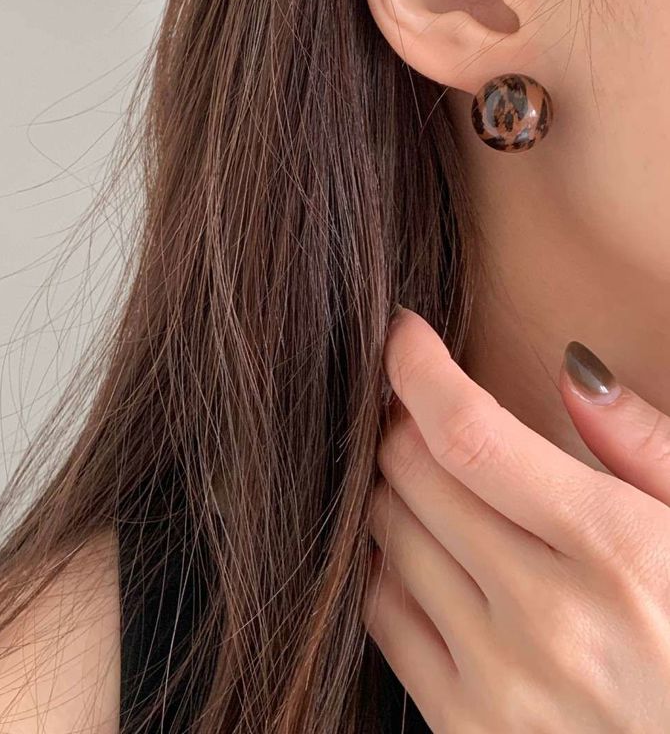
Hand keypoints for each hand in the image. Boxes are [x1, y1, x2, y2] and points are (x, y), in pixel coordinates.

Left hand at [362, 306, 669, 732]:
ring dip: (398, 490)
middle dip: (406, 421)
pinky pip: (383, 617)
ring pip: (388, 538)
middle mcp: (546, 617)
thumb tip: (572, 369)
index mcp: (615, 550)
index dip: (417, 368)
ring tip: (436, 482)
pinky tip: (425, 553)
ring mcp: (501, 682)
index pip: (469, 434)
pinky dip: (387, 566)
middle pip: (413, 476)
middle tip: (425, 410)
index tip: (404, 333)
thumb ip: (646, 445)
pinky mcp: (470, 732)